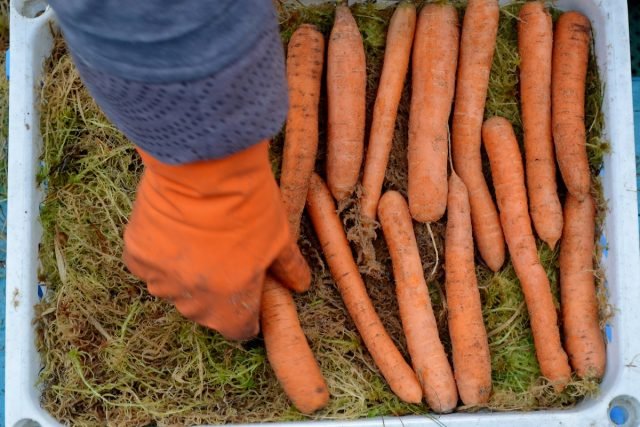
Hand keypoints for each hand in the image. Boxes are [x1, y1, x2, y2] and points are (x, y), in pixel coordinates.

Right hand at [123, 140, 309, 339]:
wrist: (205, 165)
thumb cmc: (248, 203)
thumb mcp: (279, 237)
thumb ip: (288, 269)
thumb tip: (301, 285)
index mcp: (230, 302)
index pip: (238, 330)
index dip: (246, 318)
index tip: (249, 301)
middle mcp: (193, 299)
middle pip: (204, 312)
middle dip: (217, 294)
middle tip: (225, 259)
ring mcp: (161, 279)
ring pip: (174, 289)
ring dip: (185, 274)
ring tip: (199, 239)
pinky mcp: (137, 255)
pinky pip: (149, 265)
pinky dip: (160, 253)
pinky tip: (175, 229)